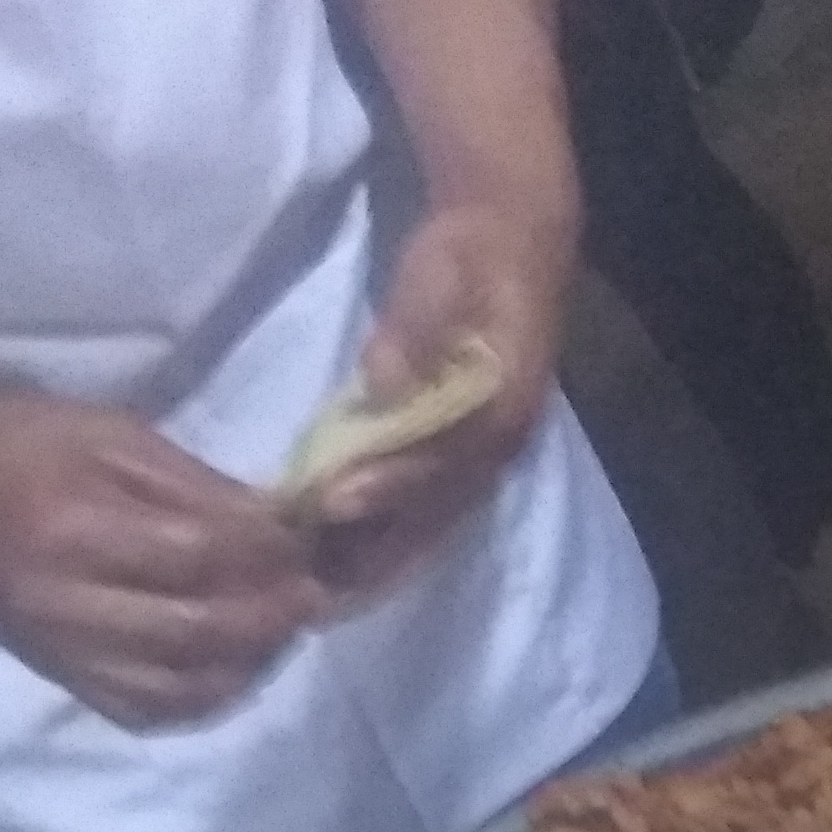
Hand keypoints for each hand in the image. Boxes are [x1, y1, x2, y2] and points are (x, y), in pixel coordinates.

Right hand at [0, 390, 330, 729]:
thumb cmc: (20, 446)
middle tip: (315, 593)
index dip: (265, 552)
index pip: (196, 555)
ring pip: (182, 686)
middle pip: (198, 630)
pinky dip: (205, 698)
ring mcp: (65, 653)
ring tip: (281, 628)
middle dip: (271, 614)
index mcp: (76, 529)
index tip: (305, 539)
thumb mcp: (108, 433)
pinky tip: (234, 665)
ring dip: (249, 663)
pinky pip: (150, 712)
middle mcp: (68, 606)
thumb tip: (278, 521)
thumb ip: (194, 483)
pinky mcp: (64, 678)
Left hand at [304, 198, 572, 601]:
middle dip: (379, 540)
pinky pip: (436, 510)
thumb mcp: (444, 266)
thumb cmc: (473, 254)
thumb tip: (387, 378)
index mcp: (503, 399)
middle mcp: (504, 442)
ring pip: (438, 518)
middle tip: (314, 571)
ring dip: (386, 553)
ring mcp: (492, 455)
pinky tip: (354, 560)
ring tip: (325, 585)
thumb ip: (419, 321)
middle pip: (439, 505)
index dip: (389, 481)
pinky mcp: (474, 458)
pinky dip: (396, 538)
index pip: (443, 454)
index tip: (330, 501)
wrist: (518, 246)